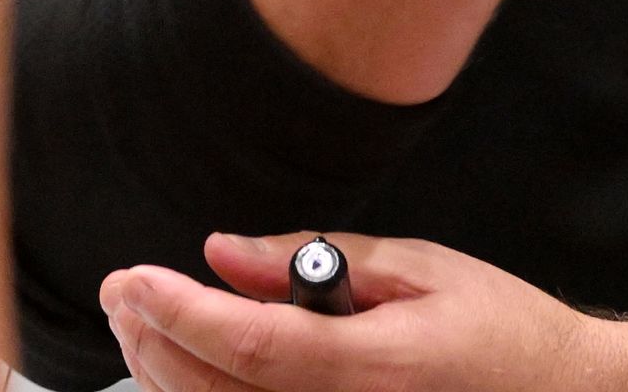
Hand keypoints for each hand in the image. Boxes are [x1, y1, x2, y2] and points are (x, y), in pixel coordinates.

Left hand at [103, 232, 611, 391]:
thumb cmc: (503, 335)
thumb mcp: (421, 269)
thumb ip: (317, 262)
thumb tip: (224, 253)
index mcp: (374, 370)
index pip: (250, 346)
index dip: (179, 312)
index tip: (134, 278)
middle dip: (153, 339)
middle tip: (124, 290)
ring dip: (165, 374)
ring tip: (142, 322)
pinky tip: (185, 370)